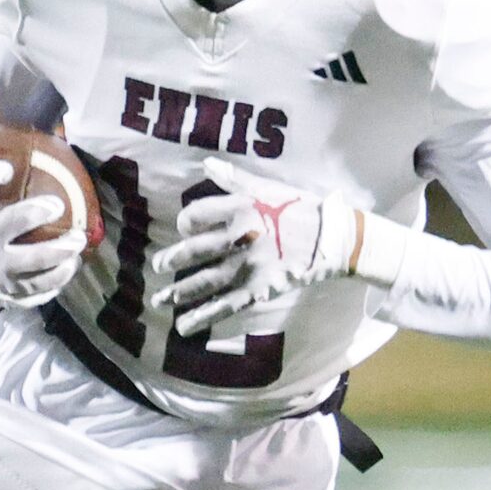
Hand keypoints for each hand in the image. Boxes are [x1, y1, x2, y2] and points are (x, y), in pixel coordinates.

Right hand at [0, 158, 87, 311]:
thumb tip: (6, 169)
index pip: (18, 223)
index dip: (41, 210)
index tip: (58, 204)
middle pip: (39, 260)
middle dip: (64, 248)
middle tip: (79, 237)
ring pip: (37, 285)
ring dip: (60, 273)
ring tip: (74, 261)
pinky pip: (26, 301)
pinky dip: (44, 293)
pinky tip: (55, 283)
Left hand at [150, 160, 363, 333]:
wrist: (333, 239)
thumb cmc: (299, 209)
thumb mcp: (267, 188)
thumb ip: (234, 179)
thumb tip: (207, 162)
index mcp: (240, 209)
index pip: (197, 215)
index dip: (186, 223)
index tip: (185, 229)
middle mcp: (240, 237)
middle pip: (195, 250)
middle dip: (172, 260)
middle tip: (157, 267)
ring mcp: (248, 267)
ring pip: (204, 282)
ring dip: (178, 293)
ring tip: (159, 300)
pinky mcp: (258, 290)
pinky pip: (225, 306)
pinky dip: (202, 317)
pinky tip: (183, 327)